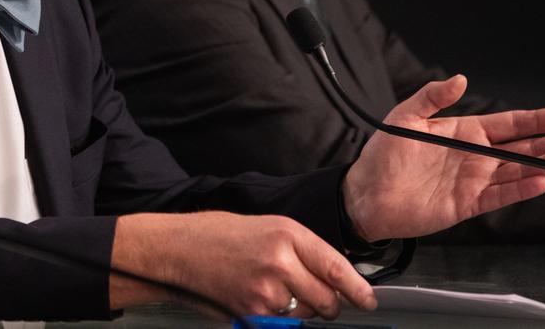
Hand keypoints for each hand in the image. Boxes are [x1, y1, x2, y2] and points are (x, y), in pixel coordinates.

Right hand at [110, 211, 376, 319]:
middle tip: (321, 300)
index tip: (367, 301)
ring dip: (301, 311)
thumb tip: (334, 276)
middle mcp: (280, 263)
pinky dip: (278, 318)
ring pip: (305, 315)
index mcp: (287, 235)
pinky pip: (281, 324)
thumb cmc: (218, 233)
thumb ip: (302, 249)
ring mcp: (266, 292)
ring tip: (275, 290)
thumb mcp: (267, 226)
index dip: (358, 290)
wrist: (177, 250)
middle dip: (330, 305)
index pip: (336, 270)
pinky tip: (260, 299)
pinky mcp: (251, 314)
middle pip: (327, 300)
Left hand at [343, 75, 544, 241]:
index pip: (507, 124)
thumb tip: (460, 79)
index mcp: (462, 132)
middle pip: (521, 148)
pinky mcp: (468, 205)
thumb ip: (431, 98)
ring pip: (518, 171)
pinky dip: (522, 189)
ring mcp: (473, 181)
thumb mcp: (404, 118)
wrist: (366, 195)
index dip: (534, 120)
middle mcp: (473, 156)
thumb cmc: (382, 156)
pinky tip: (542, 181)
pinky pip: (501, 196)